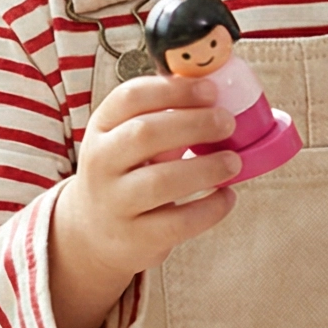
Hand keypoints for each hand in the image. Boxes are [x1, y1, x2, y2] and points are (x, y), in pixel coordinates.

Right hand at [47, 73, 239, 327]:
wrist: (94, 232)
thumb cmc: (125, 173)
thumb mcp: (126, 139)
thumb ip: (161, 117)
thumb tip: (216, 93)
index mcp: (101, 128)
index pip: (130, 97)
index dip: (173, 90)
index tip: (210, 90)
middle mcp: (101, 163)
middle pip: (145, 134)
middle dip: (194, 124)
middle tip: (228, 122)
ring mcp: (115, 202)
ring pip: (161, 181)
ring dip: (206, 168)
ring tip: (234, 161)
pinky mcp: (136, 237)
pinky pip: (178, 222)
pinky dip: (210, 208)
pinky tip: (227, 196)